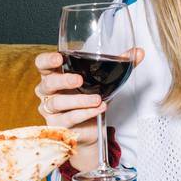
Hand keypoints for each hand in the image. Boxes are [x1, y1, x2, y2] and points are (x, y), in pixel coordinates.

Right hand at [34, 50, 142, 175]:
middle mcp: (48, 92)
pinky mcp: (57, 125)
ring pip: (58, 103)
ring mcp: (50, 110)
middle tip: (79, 79)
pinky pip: (68, 119)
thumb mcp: (104, 79)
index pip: (42, 64)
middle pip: (48, 83)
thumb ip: (118, 64)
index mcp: (54, 75)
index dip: (47, 61)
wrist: (91, 128)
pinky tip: (98, 109)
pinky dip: (85, 113)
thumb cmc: (91, 98)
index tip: (59, 58)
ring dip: (79, 100)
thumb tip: (139, 52)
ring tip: (97, 99)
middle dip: (63, 81)